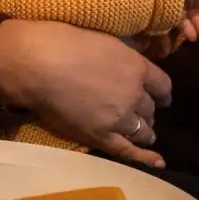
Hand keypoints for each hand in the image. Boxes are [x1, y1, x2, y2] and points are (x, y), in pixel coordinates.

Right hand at [0, 20, 173, 168]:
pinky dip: (145, 158)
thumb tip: (137, 53)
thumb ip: (126, 50)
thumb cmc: (64, 41)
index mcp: (136, 67)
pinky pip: (128, 151)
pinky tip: (158, 162)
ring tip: (141, 132)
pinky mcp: (100, 136)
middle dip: (146, 110)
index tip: (159, 96)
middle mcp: (133, 94)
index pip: (163, 85)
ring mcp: (118, 118)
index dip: (161, 92)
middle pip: (150, 109)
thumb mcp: (105, 37)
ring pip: (143, 130)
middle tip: (137, 111)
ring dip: (144, 131)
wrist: (35, 64)